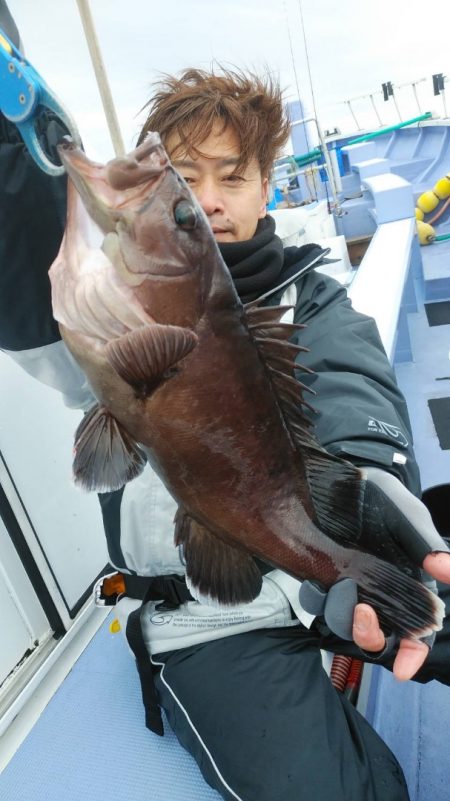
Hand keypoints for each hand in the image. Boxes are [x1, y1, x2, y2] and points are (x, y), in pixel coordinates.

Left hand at [299, 467, 449, 679]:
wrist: (338, 477)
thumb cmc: (381, 498)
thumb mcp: (408, 516)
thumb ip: (424, 542)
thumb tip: (443, 568)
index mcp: (409, 586)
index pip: (417, 632)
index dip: (413, 654)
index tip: (404, 670)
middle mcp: (379, 594)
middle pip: (379, 636)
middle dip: (371, 636)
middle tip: (363, 612)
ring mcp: (348, 588)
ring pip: (348, 624)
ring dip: (347, 619)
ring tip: (348, 592)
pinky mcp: (321, 579)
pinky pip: (322, 602)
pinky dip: (325, 599)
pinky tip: (326, 582)